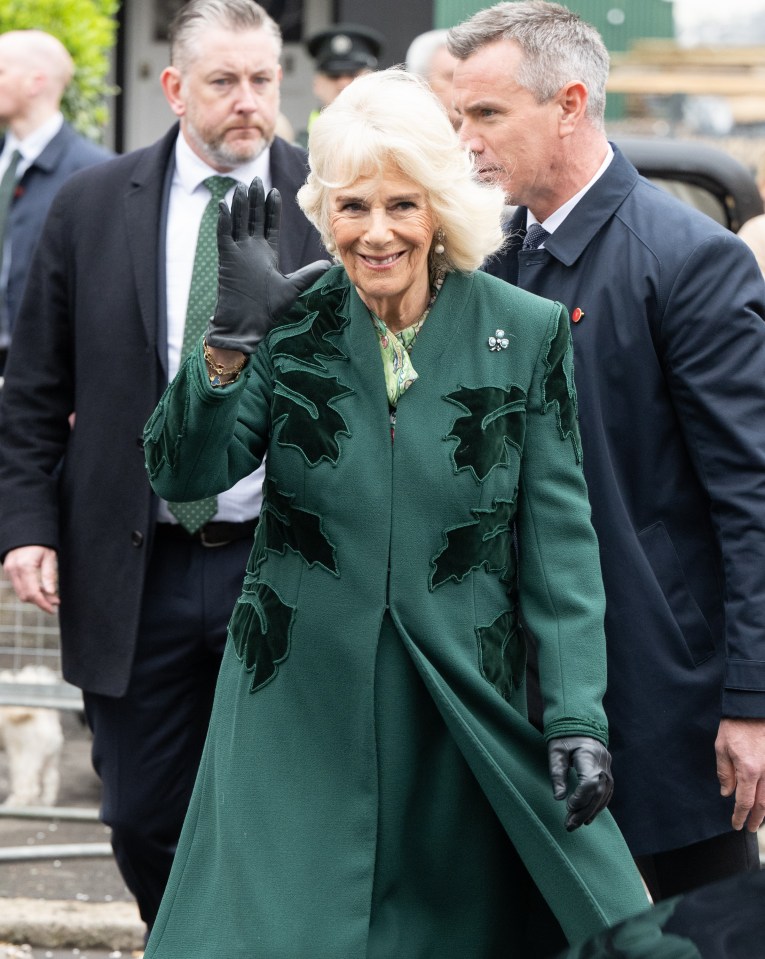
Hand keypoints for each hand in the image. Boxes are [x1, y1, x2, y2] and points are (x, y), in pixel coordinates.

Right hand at [3, 546, 59, 614]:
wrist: (26, 530)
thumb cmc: (41, 542)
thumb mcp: (50, 556)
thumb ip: (49, 575)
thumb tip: (51, 593)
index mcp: (25, 566)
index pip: (33, 593)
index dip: (43, 604)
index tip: (53, 609)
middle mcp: (14, 570)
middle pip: (26, 596)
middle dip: (40, 602)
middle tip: (55, 602)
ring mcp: (9, 570)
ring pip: (21, 593)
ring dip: (35, 597)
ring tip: (50, 596)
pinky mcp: (8, 569)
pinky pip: (18, 586)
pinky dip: (28, 590)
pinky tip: (40, 589)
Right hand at [205, 177, 331, 353]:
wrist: (247, 324)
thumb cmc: (269, 310)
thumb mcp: (293, 287)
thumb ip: (309, 273)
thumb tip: (329, 265)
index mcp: (267, 254)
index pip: (269, 225)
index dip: (271, 208)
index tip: (274, 191)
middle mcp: (252, 250)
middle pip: (253, 218)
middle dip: (256, 199)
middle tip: (257, 178)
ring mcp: (238, 253)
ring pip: (238, 222)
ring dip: (240, 205)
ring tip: (243, 186)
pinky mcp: (226, 259)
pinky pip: (223, 235)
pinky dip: (224, 220)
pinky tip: (224, 205)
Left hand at [548, 735, 613, 830]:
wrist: (581, 723)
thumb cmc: (565, 736)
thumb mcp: (556, 750)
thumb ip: (557, 773)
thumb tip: (558, 797)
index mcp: (589, 755)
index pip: (590, 782)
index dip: (580, 797)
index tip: (567, 805)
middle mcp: (603, 763)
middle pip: (598, 793)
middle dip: (584, 811)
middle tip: (569, 825)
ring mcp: (608, 768)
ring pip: (604, 796)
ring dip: (590, 812)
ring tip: (575, 824)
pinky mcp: (608, 773)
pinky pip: (606, 793)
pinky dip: (597, 806)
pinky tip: (587, 817)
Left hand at [716, 717, 764, 830]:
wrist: (752, 708)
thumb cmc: (735, 726)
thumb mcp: (721, 748)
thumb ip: (725, 773)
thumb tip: (727, 793)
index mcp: (749, 770)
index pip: (744, 801)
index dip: (740, 815)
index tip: (736, 824)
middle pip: (763, 804)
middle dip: (756, 819)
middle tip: (750, 828)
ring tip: (759, 819)